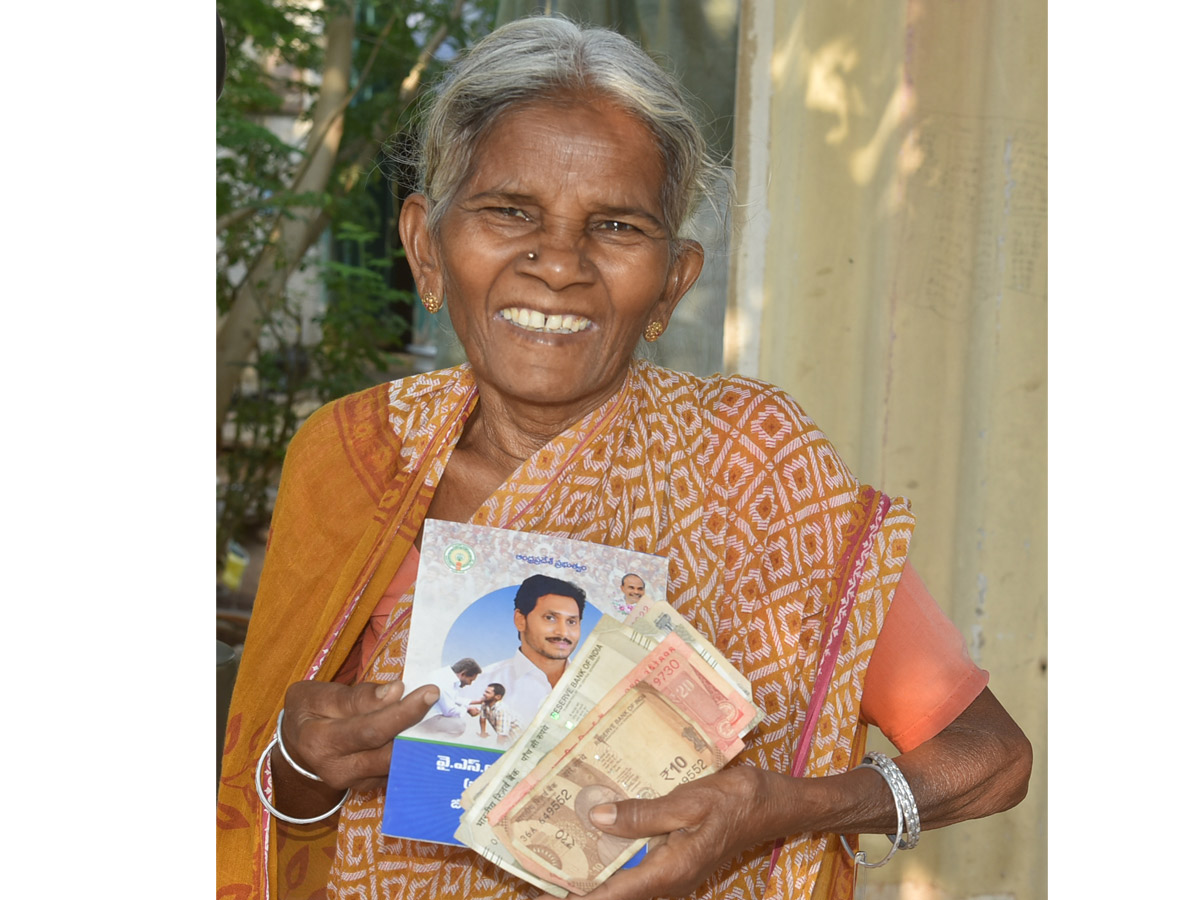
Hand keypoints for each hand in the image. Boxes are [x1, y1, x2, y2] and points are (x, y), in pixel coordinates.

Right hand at [279, 679, 438, 792]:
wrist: (296, 746)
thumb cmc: (309, 711)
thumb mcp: (321, 694)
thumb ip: (358, 696)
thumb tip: (396, 692)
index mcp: (321, 742)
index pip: (370, 730)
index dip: (403, 713)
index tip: (430, 693)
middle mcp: (337, 770)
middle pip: (388, 752)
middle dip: (418, 729)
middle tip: (440, 705)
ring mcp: (353, 784)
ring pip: (396, 764)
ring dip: (419, 742)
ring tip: (437, 716)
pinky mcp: (366, 787)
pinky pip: (395, 770)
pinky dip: (412, 752)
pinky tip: (424, 733)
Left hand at [536, 767, 780, 899]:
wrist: (777, 805)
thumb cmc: (737, 800)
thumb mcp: (690, 800)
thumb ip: (644, 814)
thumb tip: (597, 818)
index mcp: (669, 871)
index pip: (611, 897)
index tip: (538, 899)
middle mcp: (668, 881)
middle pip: (612, 896)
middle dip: (574, 889)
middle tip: (533, 878)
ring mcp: (673, 874)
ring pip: (622, 884)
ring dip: (591, 876)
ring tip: (553, 862)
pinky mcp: (676, 862)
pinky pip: (635, 869)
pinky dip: (611, 861)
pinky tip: (594, 840)